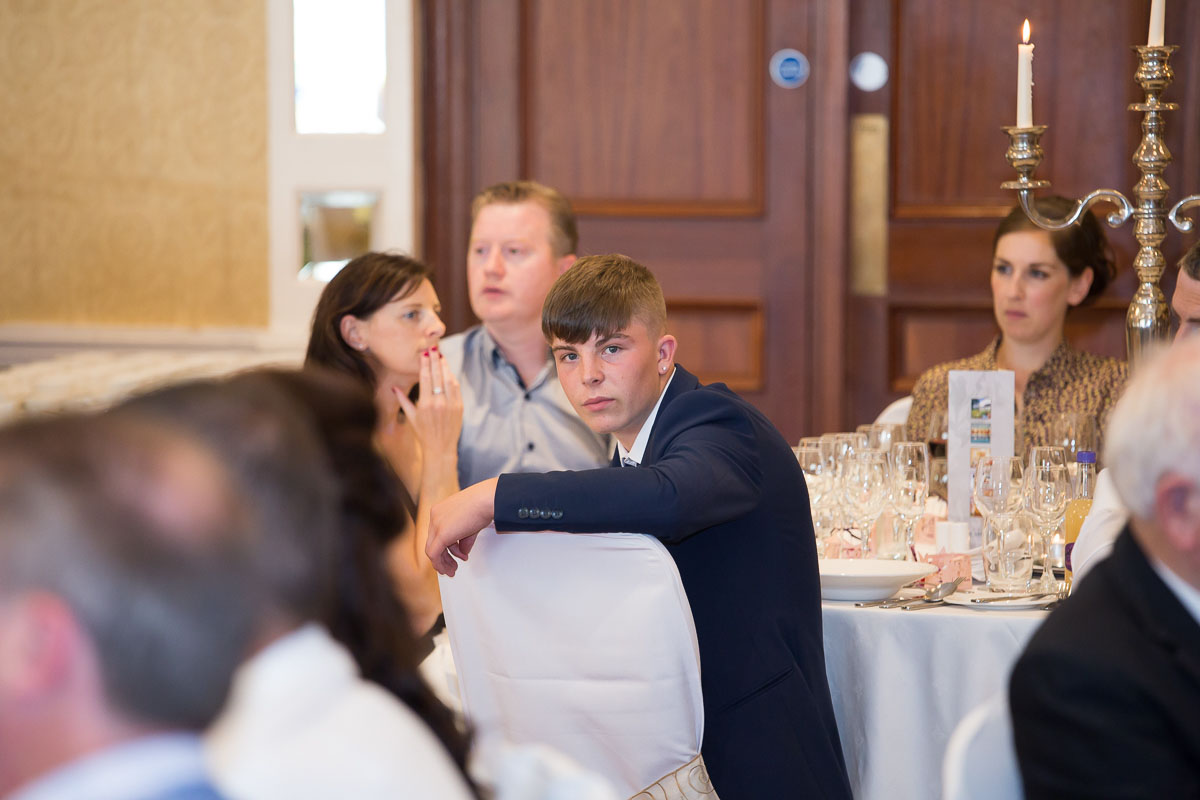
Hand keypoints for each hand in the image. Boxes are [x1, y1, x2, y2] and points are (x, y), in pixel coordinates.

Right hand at [394, 349, 462, 465]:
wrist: (441, 448)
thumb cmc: (423, 434)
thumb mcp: (411, 417)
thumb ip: (403, 400)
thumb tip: (393, 388)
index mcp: (425, 404)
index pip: (425, 378)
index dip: (425, 364)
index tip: (424, 353)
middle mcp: (438, 403)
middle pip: (437, 375)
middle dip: (435, 360)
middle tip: (433, 347)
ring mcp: (451, 404)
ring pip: (449, 379)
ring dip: (445, 366)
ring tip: (440, 356)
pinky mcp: (459, 407)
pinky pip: (456, 388)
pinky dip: (452, 377)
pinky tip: (448, 370)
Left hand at [426, 478, 498, 575]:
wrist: (487, 500)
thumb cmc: (484, 504)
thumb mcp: (471, 523)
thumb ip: (464, 539)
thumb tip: (463, 551)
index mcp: (440, 510)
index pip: (438, 533)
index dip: (448, 546)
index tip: (457, 553)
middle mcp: (435, 516)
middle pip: (434, 541)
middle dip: (444, 556)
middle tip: (452, 565)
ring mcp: (436, 524)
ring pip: (432, 549)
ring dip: (443, 562)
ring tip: (452, 569)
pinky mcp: (441, 534)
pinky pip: (434, 554)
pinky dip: (440, 564)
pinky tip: (448, 569)